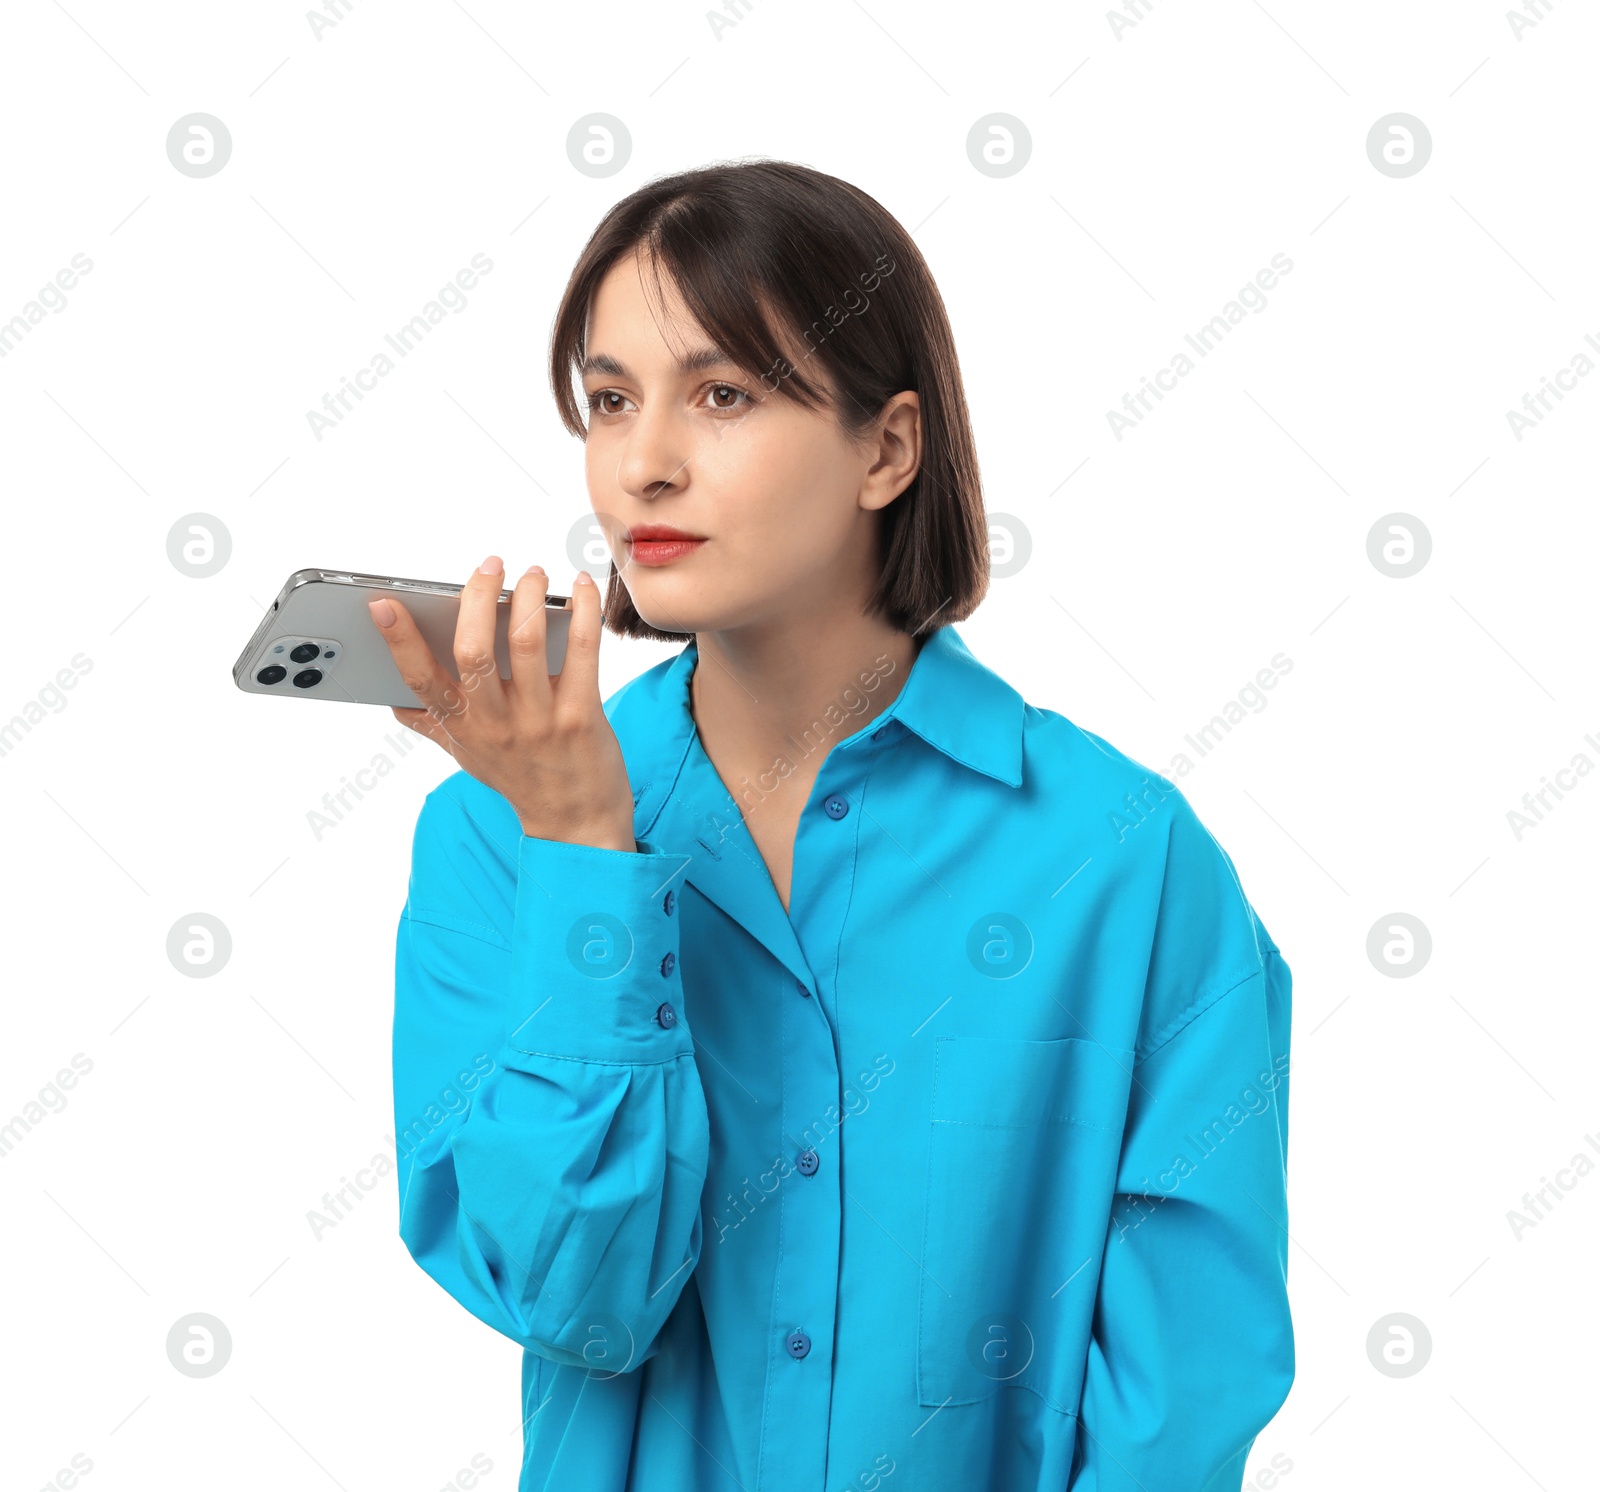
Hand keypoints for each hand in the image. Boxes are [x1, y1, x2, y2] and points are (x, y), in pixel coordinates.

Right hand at [367, 558, 637, 851]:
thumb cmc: (520, 779)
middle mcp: (494, 723)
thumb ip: (435, 724)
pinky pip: (582, 652)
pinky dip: (584, 612)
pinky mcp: (581, 715)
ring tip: (534, 573)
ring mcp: (538, 720)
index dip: (398, 640)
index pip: (418, 680)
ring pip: (526, 644)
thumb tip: (395, 701)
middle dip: (477, 598)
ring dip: (530, 597)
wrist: (576, 824)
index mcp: (460, 726)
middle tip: (490, 565)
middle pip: (472, 651)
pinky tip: (583, 588)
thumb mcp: (468, 756)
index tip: (382, 603)